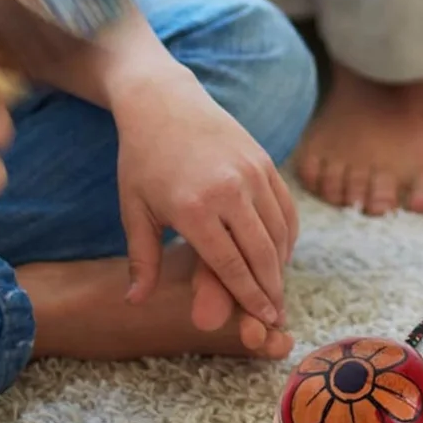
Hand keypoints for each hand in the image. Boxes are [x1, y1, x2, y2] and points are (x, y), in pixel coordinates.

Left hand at [113, 64, 297, 326]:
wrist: (165, 102)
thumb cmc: (142, 159)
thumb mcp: (134, 209)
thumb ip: (142, 259)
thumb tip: (135, 302)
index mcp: (194, 207)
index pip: (230, 264)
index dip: (248, 297)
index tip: (261, 320)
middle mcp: (230, 191)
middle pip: (261, 253)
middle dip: (271, 290)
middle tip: (276, 316)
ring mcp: (252, 173)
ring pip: (278, 232)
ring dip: (281, 265)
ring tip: (278, 289)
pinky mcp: (265, 162)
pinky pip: (285, 207)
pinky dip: (287, 235)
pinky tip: (282, 254)